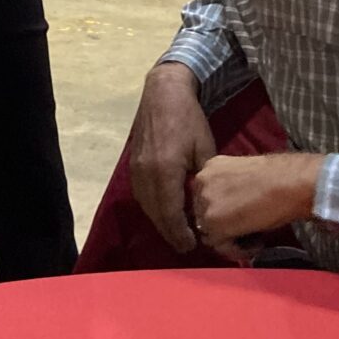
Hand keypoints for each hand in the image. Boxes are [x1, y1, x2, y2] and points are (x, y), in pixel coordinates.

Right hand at [129, 62, 215, 254]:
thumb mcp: (204, 149)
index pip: (170, 214)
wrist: (163, 93)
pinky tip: (163, 209)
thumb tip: (206, 204)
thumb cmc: (189, 119)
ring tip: (176, 231)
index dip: (181, 233)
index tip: (192, 245)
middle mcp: (146, 174)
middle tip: (185, 245)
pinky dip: (151, 207)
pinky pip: (140, 194)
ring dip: (160, 221)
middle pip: (156, 214)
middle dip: (170, 232)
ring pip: (146, 206)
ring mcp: (136, 169)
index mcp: (165, 171)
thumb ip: (202, 179)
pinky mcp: (132, 165)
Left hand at [190, 152, 323, 246]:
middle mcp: (201, 181)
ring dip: (231, 239)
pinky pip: (219, 245)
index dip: (224, 212)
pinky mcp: (212, 222)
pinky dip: (237, 249)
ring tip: (255, 238)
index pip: (206, 198)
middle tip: (249, 231)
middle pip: (204, 214)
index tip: (243, 218)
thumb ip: (229, 190)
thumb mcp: (243, 177)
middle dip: (225, 226)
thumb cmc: (277, 178)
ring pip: (209, 232)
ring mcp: (204, 202)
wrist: (287, 183)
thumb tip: (230, 211)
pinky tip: (257, 243)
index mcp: (210, 167)